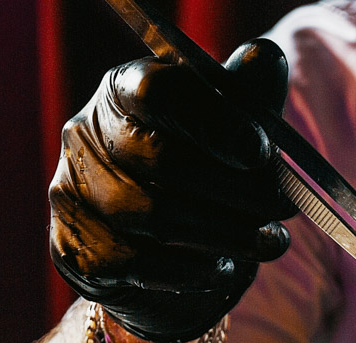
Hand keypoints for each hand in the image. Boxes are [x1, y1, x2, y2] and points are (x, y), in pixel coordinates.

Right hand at [51, 39, 297, 342]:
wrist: (162, 266)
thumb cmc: (199, 186)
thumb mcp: (229, 137)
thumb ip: (247, 101)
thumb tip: (264, 58)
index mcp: (122, 92)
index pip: (158, 92)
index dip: (213, 121)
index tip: (261, 153)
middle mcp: (85, 136)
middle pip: (160, 160)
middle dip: (234, 189)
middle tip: (282, 208)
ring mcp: (72, 195)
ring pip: (155, 216)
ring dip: (225, 233)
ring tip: (268, 243)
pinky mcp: (77, 250)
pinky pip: (142, 264)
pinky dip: (196, 270)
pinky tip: (228, 267)